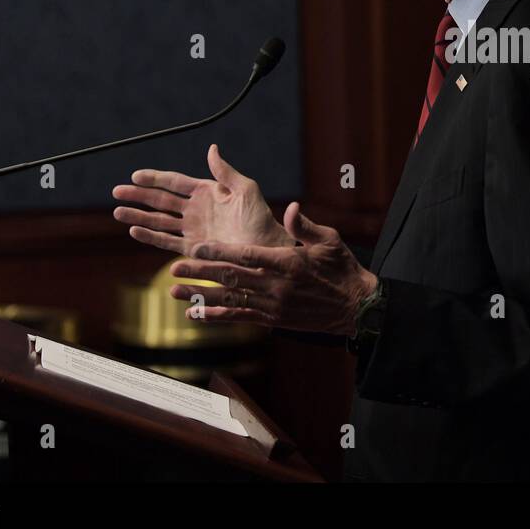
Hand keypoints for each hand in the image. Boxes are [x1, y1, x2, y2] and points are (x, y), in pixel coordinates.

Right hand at [112, 143, 288, 255]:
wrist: (266, 246)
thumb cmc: (260, 216)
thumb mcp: (245, 189)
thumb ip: (225, 171)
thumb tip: (211, 148)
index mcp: (206, 192)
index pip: (175, 182)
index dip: (155, 178)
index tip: (135, 175)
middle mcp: (195, 210)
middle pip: (160, 200)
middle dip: (138, 196)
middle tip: (116, 191)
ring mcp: (192, 229)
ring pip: (159, 221)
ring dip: (138, 216)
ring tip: (118, 211)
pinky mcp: (192, 248)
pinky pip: (167, 241)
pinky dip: (150, 237)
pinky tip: (134, 231)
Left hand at [168, 202, 378, 336]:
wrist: (355, 306)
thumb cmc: (341, 268)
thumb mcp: (330, 240)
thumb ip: (305, 226)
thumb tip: (291, 209)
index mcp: (288, 262)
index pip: (246, 256)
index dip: (219, 252)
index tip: (197, 247)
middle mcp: (277, 285)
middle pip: (231, 278)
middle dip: (201, 273)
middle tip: (174, 268)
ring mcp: (273, 305)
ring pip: (230, 299)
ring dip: (201, 295)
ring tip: (174, 291)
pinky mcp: (273, 319)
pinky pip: (240, 317)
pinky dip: (216, 316)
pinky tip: (196, 313)